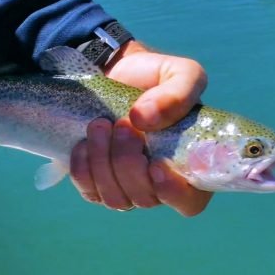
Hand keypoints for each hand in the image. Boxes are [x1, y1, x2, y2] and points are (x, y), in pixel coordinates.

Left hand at [70, 40, 212, 215]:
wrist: (115, 72)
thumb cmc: (154, 78)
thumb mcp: (181, 74)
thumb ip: (179, 93)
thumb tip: (145, 119)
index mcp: (188, 165)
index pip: (190, 201)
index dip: (174, 193)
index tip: (156, 165)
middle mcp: (159, 185)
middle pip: (146, 198)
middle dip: (128, 161)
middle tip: (123, 124)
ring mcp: (127, 188)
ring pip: (115, 199)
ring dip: (104, 161)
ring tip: (100, 125)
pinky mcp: (97, 185)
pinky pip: (89, 192)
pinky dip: (84, 167)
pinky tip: (85, 142)